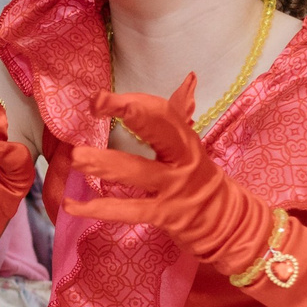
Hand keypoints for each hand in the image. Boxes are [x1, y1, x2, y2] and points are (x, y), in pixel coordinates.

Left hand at [66, 77, 306, 306]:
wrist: (233, 227)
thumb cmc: (204, 184)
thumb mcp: (194, 148)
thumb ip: (183, 116)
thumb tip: (188, 79)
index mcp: (187, 141)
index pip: (163, 113)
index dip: (135, 102)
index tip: (104, 96)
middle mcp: (184, 160)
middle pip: (158, 128)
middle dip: (128, 113)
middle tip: (96, 104)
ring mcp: (176, 188)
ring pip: (137, 170)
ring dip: (104, 162)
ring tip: (74, 157)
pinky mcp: (167, 215)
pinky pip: (130, 210)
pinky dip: (99, 208)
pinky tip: (73, 204)